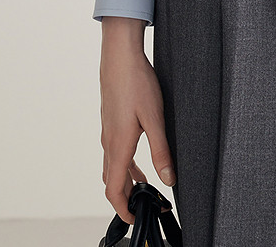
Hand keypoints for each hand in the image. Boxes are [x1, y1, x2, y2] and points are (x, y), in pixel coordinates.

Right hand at [100, 19, 174, 223]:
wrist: (119, 56)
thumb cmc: (136, 83)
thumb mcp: (155, 118)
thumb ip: (161, 151)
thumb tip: (168, 179)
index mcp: (118, 146)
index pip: (113, 190)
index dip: (123, 209)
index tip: (136, 218)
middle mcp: (109, 142)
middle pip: (111, 182)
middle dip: (125, 199)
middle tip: (144, 206)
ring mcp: (108, 132)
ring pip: (112, 167)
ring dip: (126, 182)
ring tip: (144, 190)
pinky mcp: (111, 122)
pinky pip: (114, 153)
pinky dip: (125, 166)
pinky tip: (138, 163)